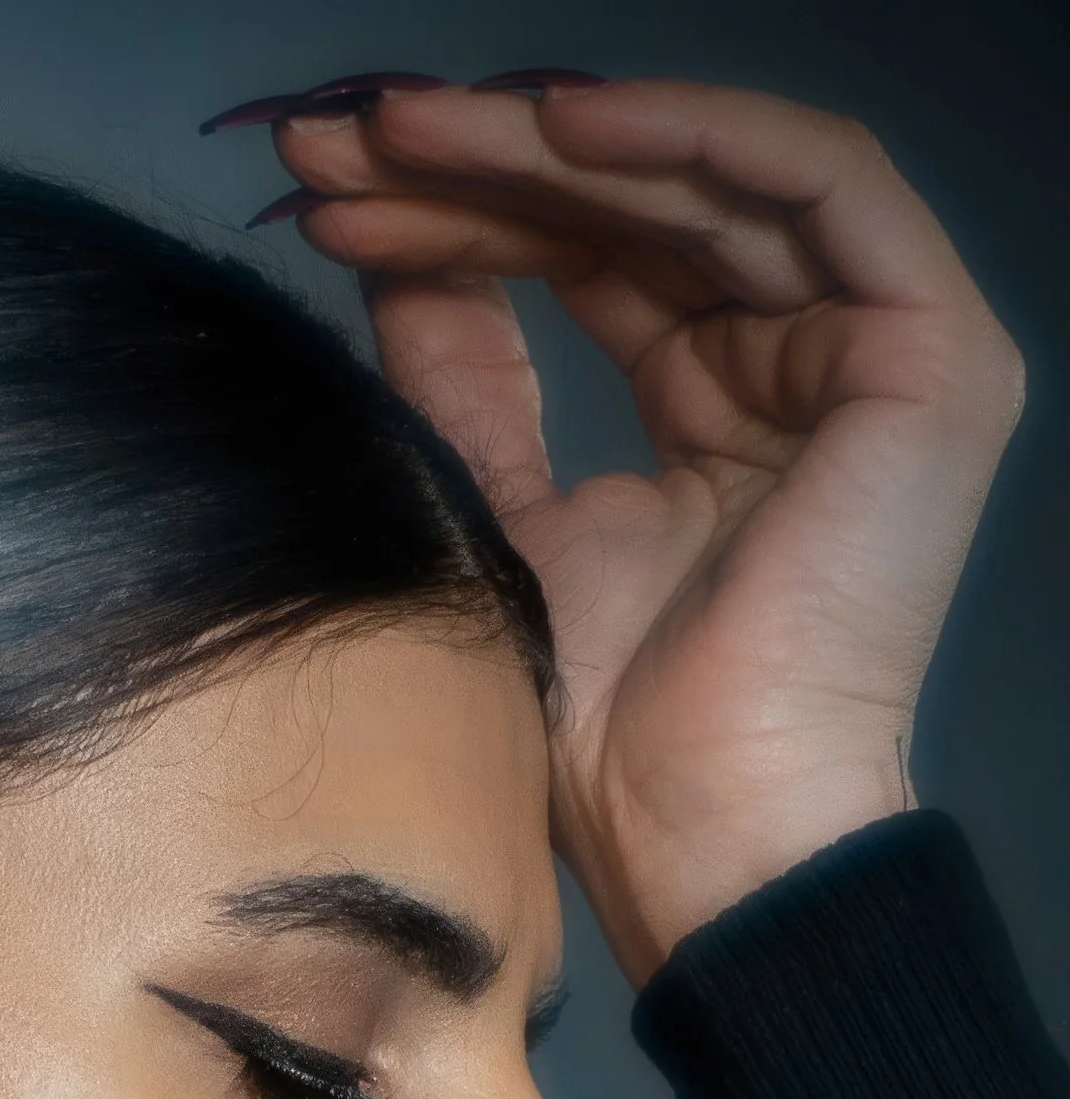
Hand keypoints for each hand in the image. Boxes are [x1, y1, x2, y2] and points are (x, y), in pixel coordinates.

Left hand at [253, 79, 1024, 980]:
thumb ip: (464, 381)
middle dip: (481, 165)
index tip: (325, 191)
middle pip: (636, 217)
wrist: (691, 823)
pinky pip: (818, 183)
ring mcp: (871, 356)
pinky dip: (694, 135)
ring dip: (552, 141)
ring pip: (708, 185)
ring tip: (413, 127)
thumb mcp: (502, 513)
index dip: (460, 216)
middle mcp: (798, 369)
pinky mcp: (925, 355)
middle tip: (344, 134)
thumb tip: (387, 251)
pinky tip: (564, 123)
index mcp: (715, 416)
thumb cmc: (599, 730)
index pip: (587, 268)